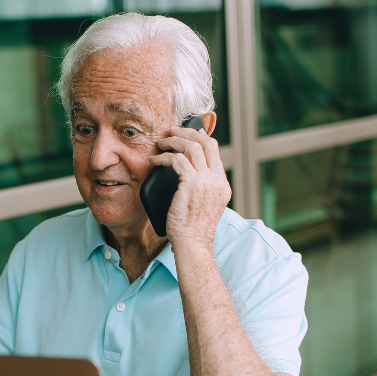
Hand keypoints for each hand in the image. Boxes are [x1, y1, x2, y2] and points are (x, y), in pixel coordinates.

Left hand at [149, 126, 230, 249]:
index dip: (200, 138)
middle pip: (206, 143)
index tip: (187, 133)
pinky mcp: (192, 184)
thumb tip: (187, 176)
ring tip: (161, 142)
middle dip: (188, 132)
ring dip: (174, 141)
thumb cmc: (192, 231)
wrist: (193, 244)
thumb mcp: (203, 207)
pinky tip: (155, 160)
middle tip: (172, 131)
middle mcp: (217, 181)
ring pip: (192, 147)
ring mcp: (206, 181)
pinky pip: (177, 160)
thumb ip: (201, 190)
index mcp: (222, 185)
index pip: (214, 151)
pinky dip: (164, 157)